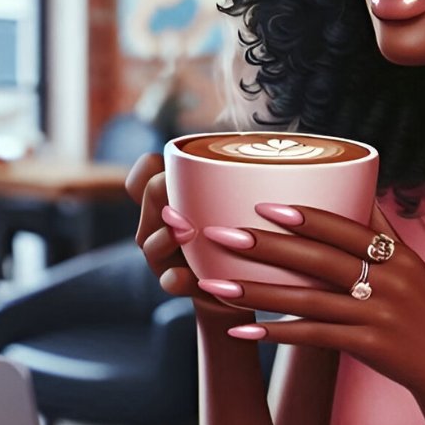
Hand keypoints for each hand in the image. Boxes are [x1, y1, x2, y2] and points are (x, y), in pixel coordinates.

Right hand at [124, 153, 250, 326]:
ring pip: (149, 242)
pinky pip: (169, 281)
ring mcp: (167, 256)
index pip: (144, 175)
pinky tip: (183, 277)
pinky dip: (175, 279)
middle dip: (159, 194)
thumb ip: (248, 176)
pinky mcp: (181, 284)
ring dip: (164, 236)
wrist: (250, 284)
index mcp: (174, 200)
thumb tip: (280, 140)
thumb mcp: (247, 199)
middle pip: (148, 199)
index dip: (148, 168)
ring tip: (184, 232)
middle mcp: (163, 224)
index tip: (167, 168)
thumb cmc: (247, 232)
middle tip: (183, 194)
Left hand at [198, 202, 424, 399]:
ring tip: (216, 285)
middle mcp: (389, 281)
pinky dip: (277, 333)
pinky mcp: (368, 345)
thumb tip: (362, 188)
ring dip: (258, 293)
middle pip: (320, 260)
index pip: (346, 229)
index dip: (307, 217)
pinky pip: (315, 337)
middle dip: (267, 247)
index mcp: (398, 255)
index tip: (264, 205)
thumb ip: (383, 230)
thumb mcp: (414, 264)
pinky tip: (242, 330)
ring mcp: (378, 314)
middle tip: (221, 235)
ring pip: (310, 301)